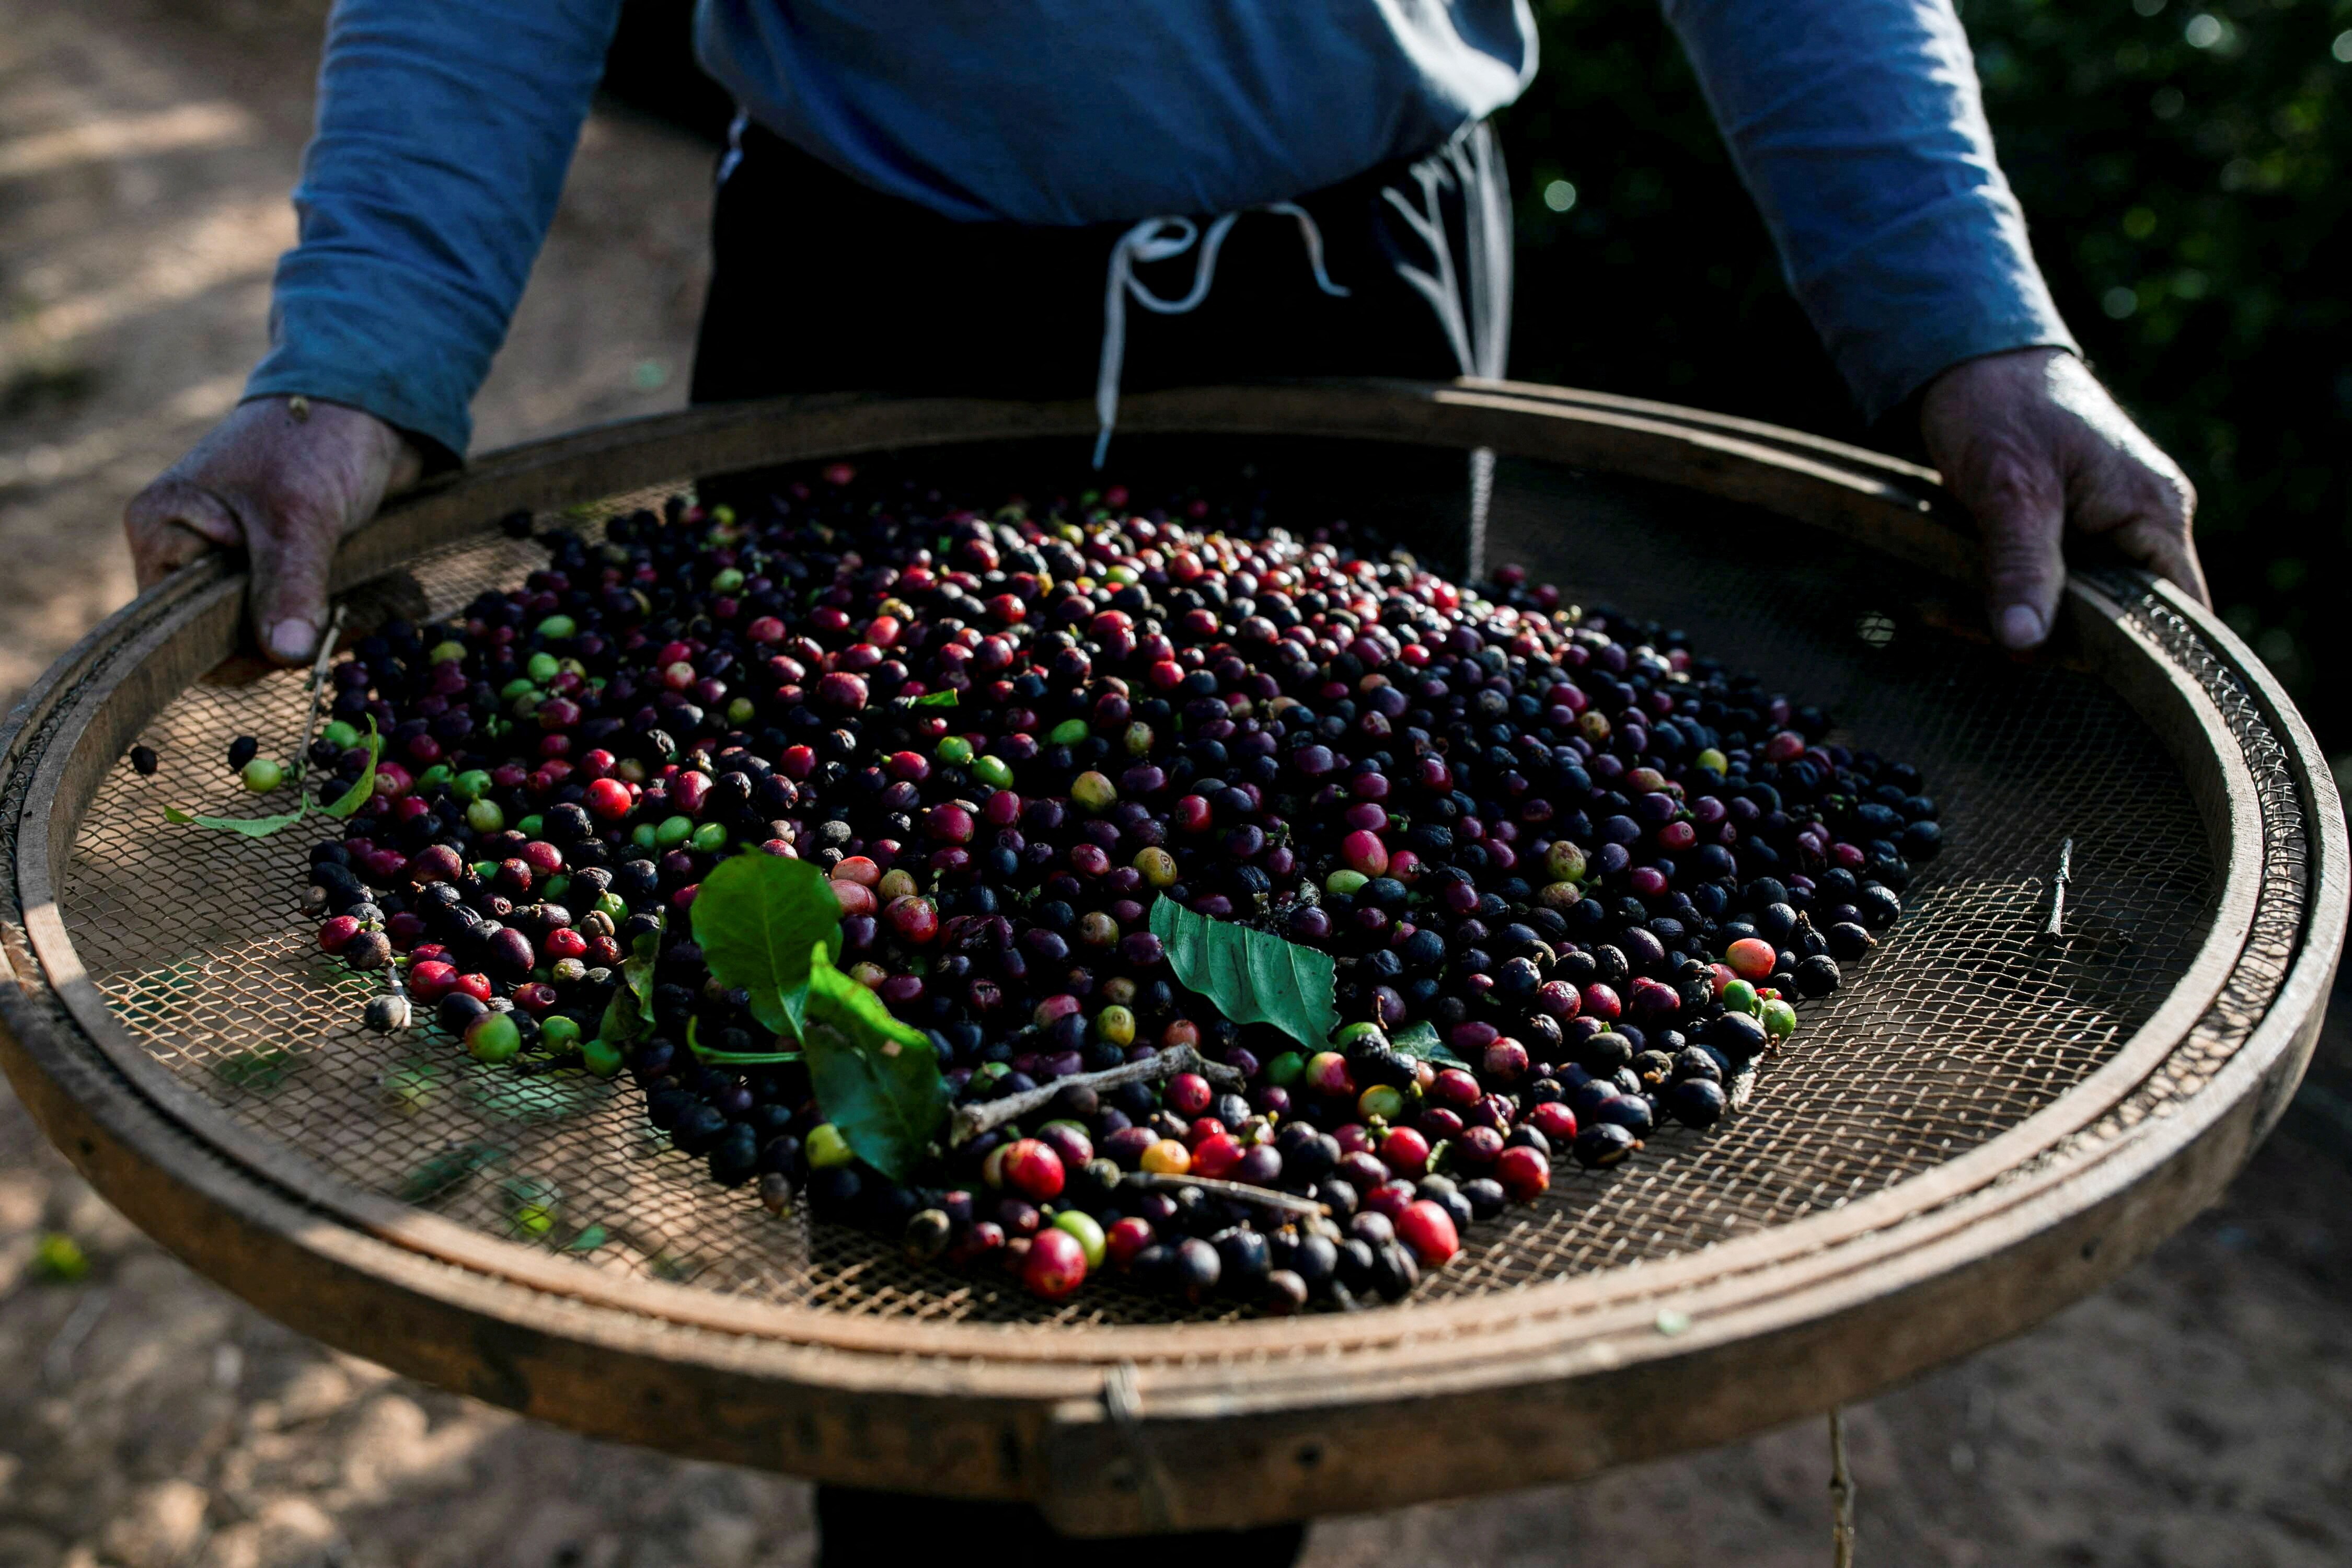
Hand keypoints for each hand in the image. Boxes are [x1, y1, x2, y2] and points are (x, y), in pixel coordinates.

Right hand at [124, 396, 423, 663]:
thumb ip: (288, 586)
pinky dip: (326, 617)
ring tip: (353, 605)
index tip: (296, 637)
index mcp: (161, 530)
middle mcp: (186, 550)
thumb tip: (287, 655)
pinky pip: (292, 613)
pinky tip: (360, 602)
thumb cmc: (317, 442)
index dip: (233, 647)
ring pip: (264, 630)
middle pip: (222, 635)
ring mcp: (230, 558)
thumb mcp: (300, 517)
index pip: (178, 629)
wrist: (370, 404)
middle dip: (282, 638)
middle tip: (337, 622)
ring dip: (312, 628)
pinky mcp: (274, 563)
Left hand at [1919, 348, 2205, 649]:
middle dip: (2046, 638)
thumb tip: (2025, 646)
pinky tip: (1945, 599)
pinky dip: (1999, 596)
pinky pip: (2043, 584)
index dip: (2131, 658)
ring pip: (2072, 608)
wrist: (1971, 361)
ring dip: (2009, 616)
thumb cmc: (2002, 407)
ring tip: (1940, 609)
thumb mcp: (2009, 489)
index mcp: (2154, 515)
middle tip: (1969, 628)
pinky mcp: (2066, 533)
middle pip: (2119, 622)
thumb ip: (2023, 567)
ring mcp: (2106, 531)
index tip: (2056, 666)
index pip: (2177, 618)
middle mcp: (2143, 527)